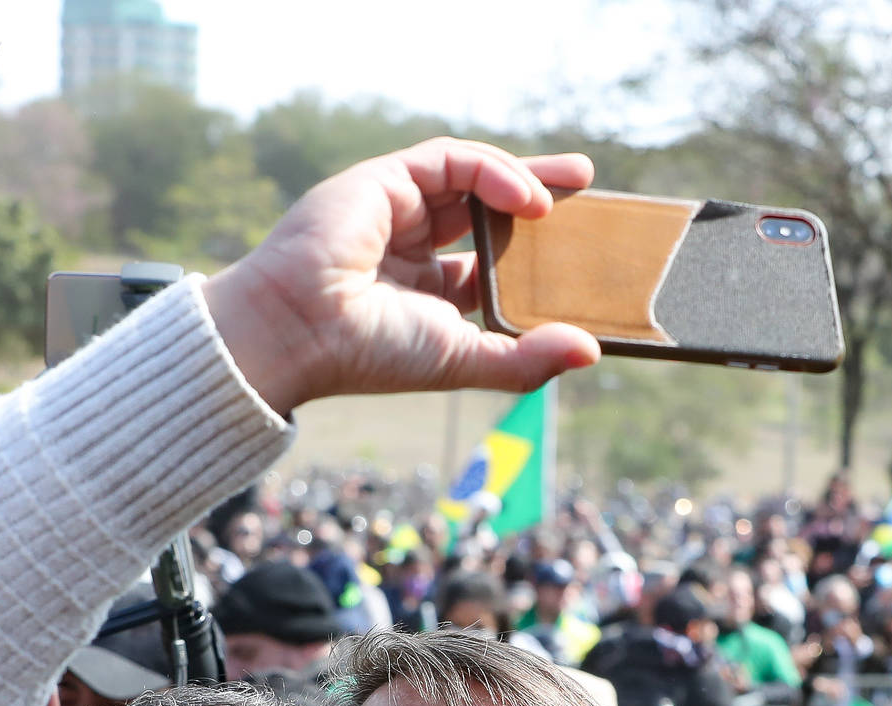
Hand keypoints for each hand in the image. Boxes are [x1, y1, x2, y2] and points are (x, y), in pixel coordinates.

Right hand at [204, 138, 600, 414]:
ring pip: (472, 177)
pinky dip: (494, 172)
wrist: (301, 332)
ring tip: (573, 188)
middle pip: (488, 209)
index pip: (491, 260)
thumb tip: (590, 351)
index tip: (579, 250)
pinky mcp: (385, 179)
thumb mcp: (462, 359)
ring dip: (526, 178)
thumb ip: (523, 359)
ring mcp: (398, 209)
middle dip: (540, 196)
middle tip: (589, 189)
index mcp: (426, 291)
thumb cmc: (369, 354)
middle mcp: (412, 246)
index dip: (534, 252)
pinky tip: (527, 197)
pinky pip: (451, 160)